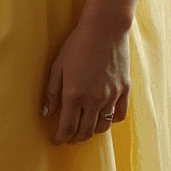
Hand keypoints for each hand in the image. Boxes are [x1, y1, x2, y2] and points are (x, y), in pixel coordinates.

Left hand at [41, 15, 130, 144]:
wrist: (105, 29)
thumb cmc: (77, 44)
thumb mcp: (58, 66)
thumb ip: (51, 92)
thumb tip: (45, 113)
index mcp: (74, 95)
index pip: (67, 128)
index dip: (60, 138)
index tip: (56, 140)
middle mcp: (94, 100)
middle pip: (85, 132)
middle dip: (75, 138)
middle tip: (69, 137)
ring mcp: (111, 96)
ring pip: (102, 126)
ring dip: (92, 131)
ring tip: (85, 127)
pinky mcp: (125, 90)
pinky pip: (119, 115)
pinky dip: (111, 120)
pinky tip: (103, 116)